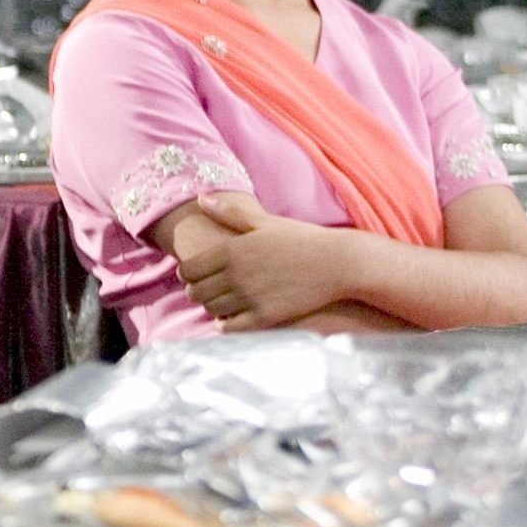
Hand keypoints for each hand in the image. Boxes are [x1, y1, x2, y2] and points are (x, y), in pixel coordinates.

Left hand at [179, 192, 355, 331]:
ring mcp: (249, 297)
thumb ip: (230, 213)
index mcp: (231, 250)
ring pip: (211, 310)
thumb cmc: (302, 239)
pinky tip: (233, 317)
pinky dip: (226, 324)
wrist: (339, 263)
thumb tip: (200, 199)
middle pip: (195, 293)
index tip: (198, 274)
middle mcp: (235, 275)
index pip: (187, 270)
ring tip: (223, 301)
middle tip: (209, 289)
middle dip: (198, 291)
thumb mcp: (266, 222)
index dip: (188, 274)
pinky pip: (229, 328)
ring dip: (212, 307)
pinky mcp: (264, 316)